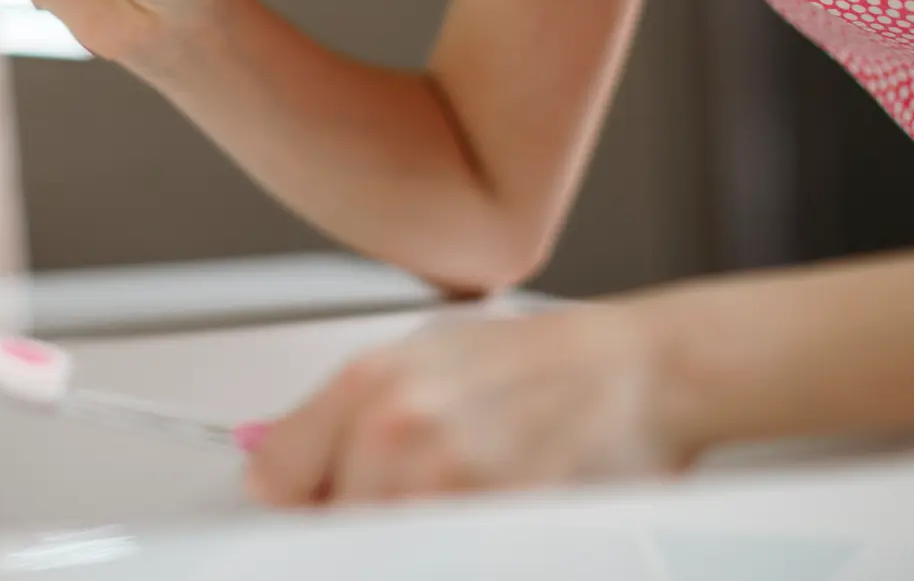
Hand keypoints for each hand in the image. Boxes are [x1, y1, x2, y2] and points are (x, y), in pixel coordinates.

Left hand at [245, 303, 697, 505]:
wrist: (637, 370)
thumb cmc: (541, 363)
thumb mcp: (426, 359)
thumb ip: (348, 416)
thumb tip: (277, 467)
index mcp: (371, 380)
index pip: (276, 478)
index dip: (294, 503)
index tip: (310, 511)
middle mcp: (399, 425)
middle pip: (330, 524)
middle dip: (357, 522)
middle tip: (404, 505)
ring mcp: (449, 478)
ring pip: (383, 543)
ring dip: (411, 535)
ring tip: (453, 505)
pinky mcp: (498, 518)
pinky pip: (439, 553)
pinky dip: (448, 545)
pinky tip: (483, 516)